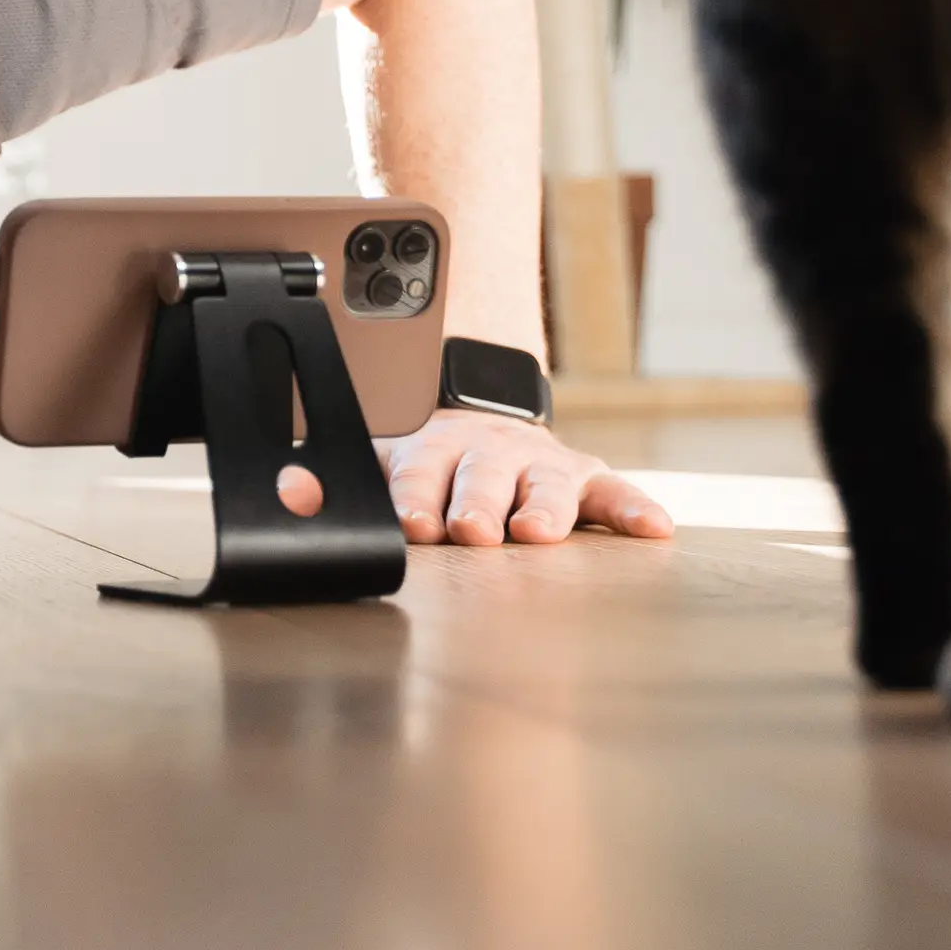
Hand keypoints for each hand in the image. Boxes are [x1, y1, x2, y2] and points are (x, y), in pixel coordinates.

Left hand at [377, 407, 672, 545]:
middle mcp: (490, 451)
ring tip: (538, 532)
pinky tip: (653, 528)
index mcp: (435, 448)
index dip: (416, 498)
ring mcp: (542, 463)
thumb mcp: (386, 465)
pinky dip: (634, 509)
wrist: (485, 416)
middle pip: (483, 477)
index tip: (414, 524)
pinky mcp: (588, 477)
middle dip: (477, 504)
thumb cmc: (434, 462)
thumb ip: (348, 483)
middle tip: (471, 530)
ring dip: (543, 509)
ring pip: (545, 485)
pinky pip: (615, 492)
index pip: (420, 474)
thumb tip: (297, 494)